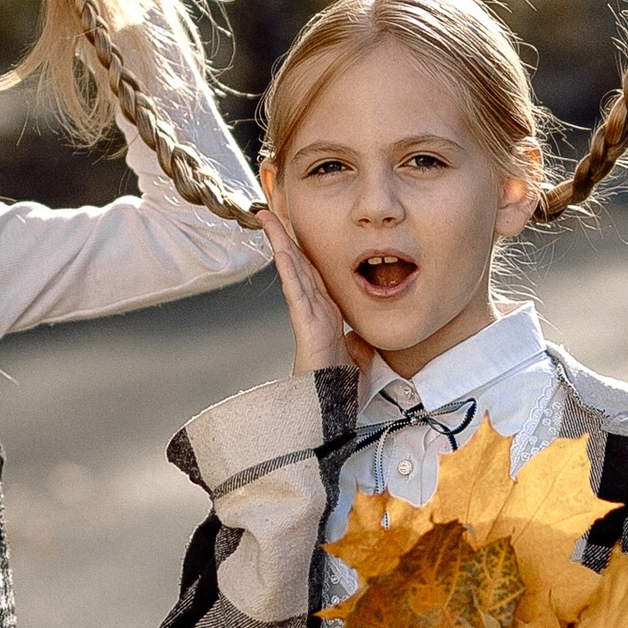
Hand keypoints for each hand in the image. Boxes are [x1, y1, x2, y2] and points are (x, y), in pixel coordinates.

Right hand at [262, 206, 352, 375]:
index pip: (311, 273)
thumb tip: (359, 334)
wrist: (333, 416)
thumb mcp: (357, 358)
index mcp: (326, 315)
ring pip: (294, 273)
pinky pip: (298, 295)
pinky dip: (290, 271)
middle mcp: (315, 312)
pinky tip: (283, 251)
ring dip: (282, 244)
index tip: (293, 226)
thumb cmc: (340, 391)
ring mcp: (309, 319)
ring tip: (269, 218)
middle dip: (285, 236)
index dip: (302, 248)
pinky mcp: (308, 330)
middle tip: (270, 211)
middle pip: (298, 265)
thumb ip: (356, 341)